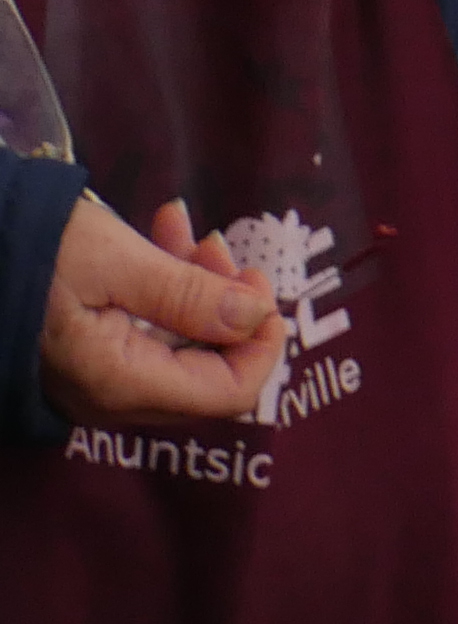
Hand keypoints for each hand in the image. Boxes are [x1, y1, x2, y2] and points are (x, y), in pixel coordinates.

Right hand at [42, 195, 280, 426]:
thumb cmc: (29, 252)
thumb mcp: (117, 263)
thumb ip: (190, 296)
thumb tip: (257, 317)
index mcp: (124, 383)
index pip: (230, 393)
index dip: (262, 343)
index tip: (260, 285)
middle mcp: (114, 397)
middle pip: (209, 367)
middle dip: (227, 303)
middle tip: (217, 246)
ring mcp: (98, 381)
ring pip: (179, 342)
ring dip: (196, 284)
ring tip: (183, 227)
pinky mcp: (86, 357)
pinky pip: (146, 331)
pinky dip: (164, 285)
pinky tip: (161, 231)